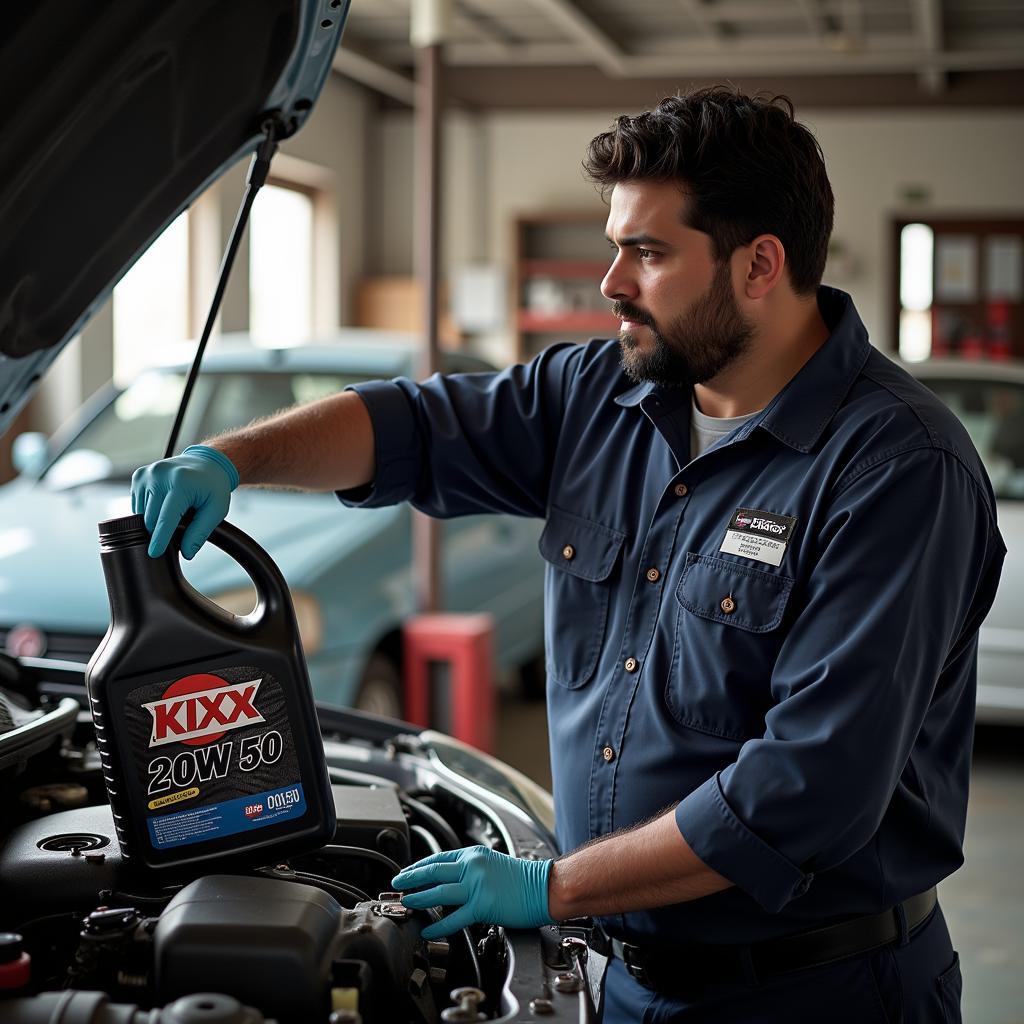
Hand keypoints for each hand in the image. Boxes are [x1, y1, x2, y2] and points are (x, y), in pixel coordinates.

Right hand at [131, 445, 238, 558]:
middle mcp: (160, 476)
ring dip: (154, 520)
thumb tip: (187, 553)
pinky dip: (148, 511)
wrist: (206, 463)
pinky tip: (164, 505)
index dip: (160, 539)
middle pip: (151, 519)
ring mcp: (147, 474)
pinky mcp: (139, 476)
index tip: (154, 553)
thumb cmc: (213, 487)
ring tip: (175, 511)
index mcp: (180, 483)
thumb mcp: (216, 510)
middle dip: (161, 531)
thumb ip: (200, 532)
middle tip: (180, 527)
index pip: (166, 518)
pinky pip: (137, 505)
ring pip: (141, 514)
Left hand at [391, 846, 554, 939]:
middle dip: (411, 878)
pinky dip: (439, 925)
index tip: (406, 873)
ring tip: (407, 903)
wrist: (544, 887)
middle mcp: (472, 867)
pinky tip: (429, 929)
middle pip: (433, 871)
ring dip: (419, 898)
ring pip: (438, 892)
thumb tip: (450, 880)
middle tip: (397, 885)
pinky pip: (454, 918)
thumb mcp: (492, 863)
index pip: (439, 858)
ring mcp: (477, 886)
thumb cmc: (522, 878)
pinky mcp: (483, 906)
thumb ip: (470, 870)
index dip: (419, 867)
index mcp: (474, 855)